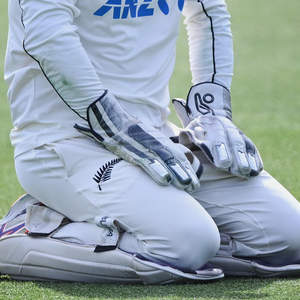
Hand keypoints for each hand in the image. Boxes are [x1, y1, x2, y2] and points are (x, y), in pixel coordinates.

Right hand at [76, 91, 199, 191]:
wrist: (104, 111)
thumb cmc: (120, 125)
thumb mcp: (139, 133)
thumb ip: (149, 143)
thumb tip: (158, 157)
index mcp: (155, 137)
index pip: (175, 153)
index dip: (186, 167)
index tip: (194, 180)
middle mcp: (152, 139)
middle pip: (174, 157)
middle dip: (185, 173)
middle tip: (195, 188)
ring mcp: (142, 143)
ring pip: (164, 160)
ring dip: (177, 173)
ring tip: (187, 186)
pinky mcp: (130, 148)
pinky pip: (146, 160)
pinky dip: (157, 170)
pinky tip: (165, 180)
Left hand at [173, 82, 262, 178]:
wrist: (208, 119)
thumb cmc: (194, 133)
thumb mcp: (188, 132)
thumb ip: (186, 137)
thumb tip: (185, 135)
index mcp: (210, 123)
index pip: (217, 135)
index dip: (221, 150)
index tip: (223, 164)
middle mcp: (225, 125)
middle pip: (233, 140)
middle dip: (237, 156)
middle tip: (240, 170)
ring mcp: (236, 131)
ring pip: (244, 143)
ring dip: (247, 158)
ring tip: (249, 172)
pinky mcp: (244, 138)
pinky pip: (251, 147)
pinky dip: (255, 158)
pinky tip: (257, 169)